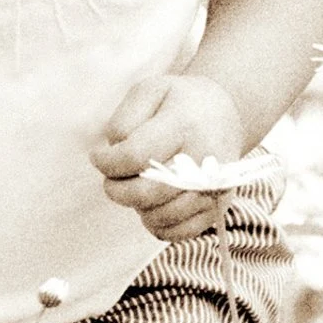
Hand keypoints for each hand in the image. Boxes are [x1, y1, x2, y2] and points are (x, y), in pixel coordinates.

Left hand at [90, 72, 245, 242]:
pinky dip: (159, 225)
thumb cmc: (179, 102)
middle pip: (147, 193)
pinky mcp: (219, 206)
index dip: (107, 163)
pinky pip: (181, 232)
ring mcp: (214, 186)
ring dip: (138, 207)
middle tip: (112, 179)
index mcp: (185, 125)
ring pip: (161, 216)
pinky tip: (152, 206)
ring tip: (137, 187)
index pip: (135, 156)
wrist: (225, 113)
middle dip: (117, 190)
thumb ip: (124, 120)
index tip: (98, 157)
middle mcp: (204, 159)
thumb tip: (115, 153)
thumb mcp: (149, 90)